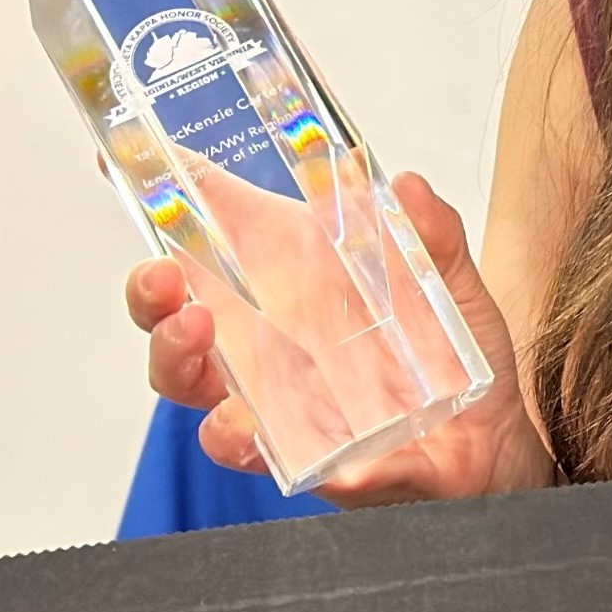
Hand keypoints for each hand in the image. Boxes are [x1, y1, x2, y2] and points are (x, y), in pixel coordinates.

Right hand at [125, 168, 553, 505]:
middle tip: (161, 275)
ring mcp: (275, 397)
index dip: (169, 199)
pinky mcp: (300, 453)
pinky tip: (245, 426)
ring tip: (196, 332)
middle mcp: (269, 339)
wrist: (492, 442)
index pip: (217, 235)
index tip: (120, 158)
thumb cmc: (456, 356)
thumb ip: (430, 233)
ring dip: (178, 357)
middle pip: (175, 315)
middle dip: (149, 294)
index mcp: (294, 281)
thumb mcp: (450, 281)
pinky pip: (252, 450)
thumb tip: (403, 185)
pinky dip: (238, 437)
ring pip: (193, 383)